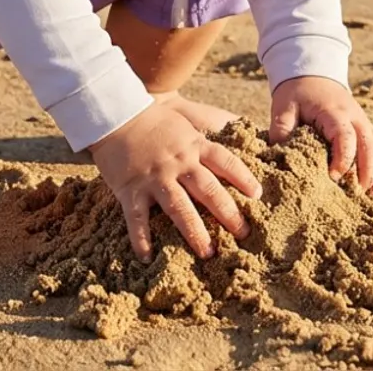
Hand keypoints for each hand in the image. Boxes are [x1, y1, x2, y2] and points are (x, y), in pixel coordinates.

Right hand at [89, 99, 261, 261]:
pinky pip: (137, 219)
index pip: (225, 161)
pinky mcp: (131, 189)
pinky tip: (147, 258)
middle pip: (208, 190)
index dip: (243, 178)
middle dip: (228, 213)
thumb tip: (235, 131)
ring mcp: (154, 177)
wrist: (115, 114)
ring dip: (195, 232)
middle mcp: (177, 162)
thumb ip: (204, 136)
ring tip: (208, 253)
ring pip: (179, 208)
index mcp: (192, 145)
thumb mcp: (183, 122)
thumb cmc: (152, 118)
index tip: (257, 195)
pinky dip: (142, 239)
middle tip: (243, 234)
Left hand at [269, 75, 372, 193]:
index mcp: (334, 112)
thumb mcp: (283, 106)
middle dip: (366, 171)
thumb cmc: (297, 92)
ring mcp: (363, 121)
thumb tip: (279, 158)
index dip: (343, 159)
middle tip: (355, 193)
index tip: (332, 177)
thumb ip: (281, 130)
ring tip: (371, 195)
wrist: (312, 72)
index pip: (345, 136)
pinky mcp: (366, 127)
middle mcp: (355, 117)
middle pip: (370, 144)